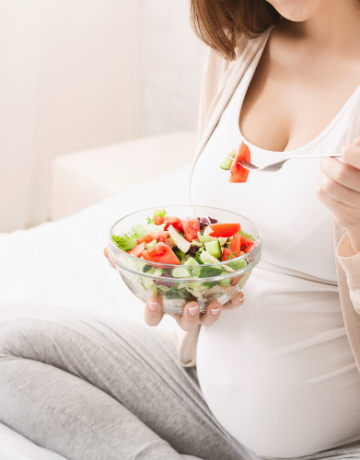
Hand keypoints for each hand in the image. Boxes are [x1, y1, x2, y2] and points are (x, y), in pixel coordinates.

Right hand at [103, 248, 244, 330]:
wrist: (189, 260)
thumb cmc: (163, 267)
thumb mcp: (144, 262)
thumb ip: (126, 259)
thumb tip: (106, 252)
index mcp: (163, 303)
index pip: (153, 318)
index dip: (152, 313)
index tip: (154, 301)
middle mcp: (181, 309)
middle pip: (184, 323)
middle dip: (188, 317)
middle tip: (190, 304)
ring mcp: (201, 307)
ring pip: (205, 320)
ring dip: (210, 314)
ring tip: (214, 303)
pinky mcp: (218, 299)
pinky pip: (227, 305)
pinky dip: (232, 302)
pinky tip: (237, 295)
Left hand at [317, 137, 359, 253]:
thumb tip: (354, 143)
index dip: (351, 152)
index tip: (345, 149)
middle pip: (341, 174)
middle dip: (329, 163)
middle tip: (327, 161)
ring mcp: (359, 208)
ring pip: (328, 186)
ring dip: (323, 176)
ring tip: (327, 174)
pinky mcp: (346, 217)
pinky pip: (323, 195)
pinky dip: (322, 188)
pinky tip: (331, 187)